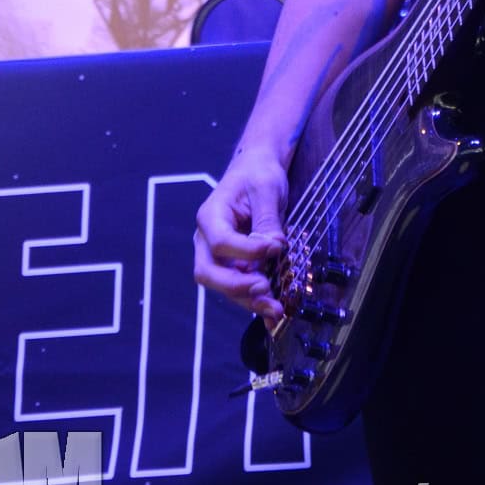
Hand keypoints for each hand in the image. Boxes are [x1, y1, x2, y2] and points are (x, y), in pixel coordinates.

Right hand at [193, 147, 288, 326]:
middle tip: (264, 289)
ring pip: (223, 286)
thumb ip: (267, 219)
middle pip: (208, 272)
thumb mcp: (266, 189)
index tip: (277, 247)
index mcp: (210, 216)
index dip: (247, 251)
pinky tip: (272, 313)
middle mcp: (207, 240)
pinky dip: (254, 301)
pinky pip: (239, 287)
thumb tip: (275, 247)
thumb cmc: (258, 175)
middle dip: (235, 286)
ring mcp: (218, 256)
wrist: (256, 171)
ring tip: (275, 310)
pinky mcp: (233, 265)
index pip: (221, 242)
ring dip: (248, 301)